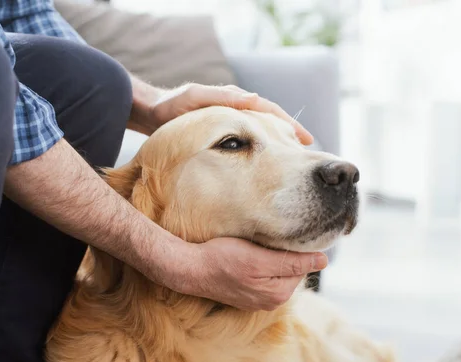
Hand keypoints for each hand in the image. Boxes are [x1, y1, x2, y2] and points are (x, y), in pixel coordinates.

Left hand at [129, 81, 312, 145]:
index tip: (305, 139)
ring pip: (261, 134)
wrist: (153, 114)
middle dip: (289, 135)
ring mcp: (231, 123)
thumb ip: (221, 97)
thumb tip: (254, 98)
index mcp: (235, 100)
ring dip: (277, 146)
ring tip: (292, 162)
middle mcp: (237, 110)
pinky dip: (260, 152)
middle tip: (307, 154)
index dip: (289, 124)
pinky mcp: (222, 136)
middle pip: (271, 122)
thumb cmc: (172, 106)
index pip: (270, 110)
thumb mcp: (195, 97)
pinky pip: (248, 144)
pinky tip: (265, 166)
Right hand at [169, 237, 327, 310]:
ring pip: (275, 271)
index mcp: (279, 294)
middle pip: (290, 269)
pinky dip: (258, 264)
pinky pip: (262, 276)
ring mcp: (258, 299)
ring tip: (253, 248)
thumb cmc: (222, 260)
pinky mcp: (246, 294)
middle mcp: (271, 301)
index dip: (293, 247)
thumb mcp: (259, 258)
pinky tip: (246, 257)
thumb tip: (323, 261)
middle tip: (262, 241)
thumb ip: (292, 262)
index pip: (302, 265)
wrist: (192, 269)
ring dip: (269, 257)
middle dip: (281, 253)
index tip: (276, 237)